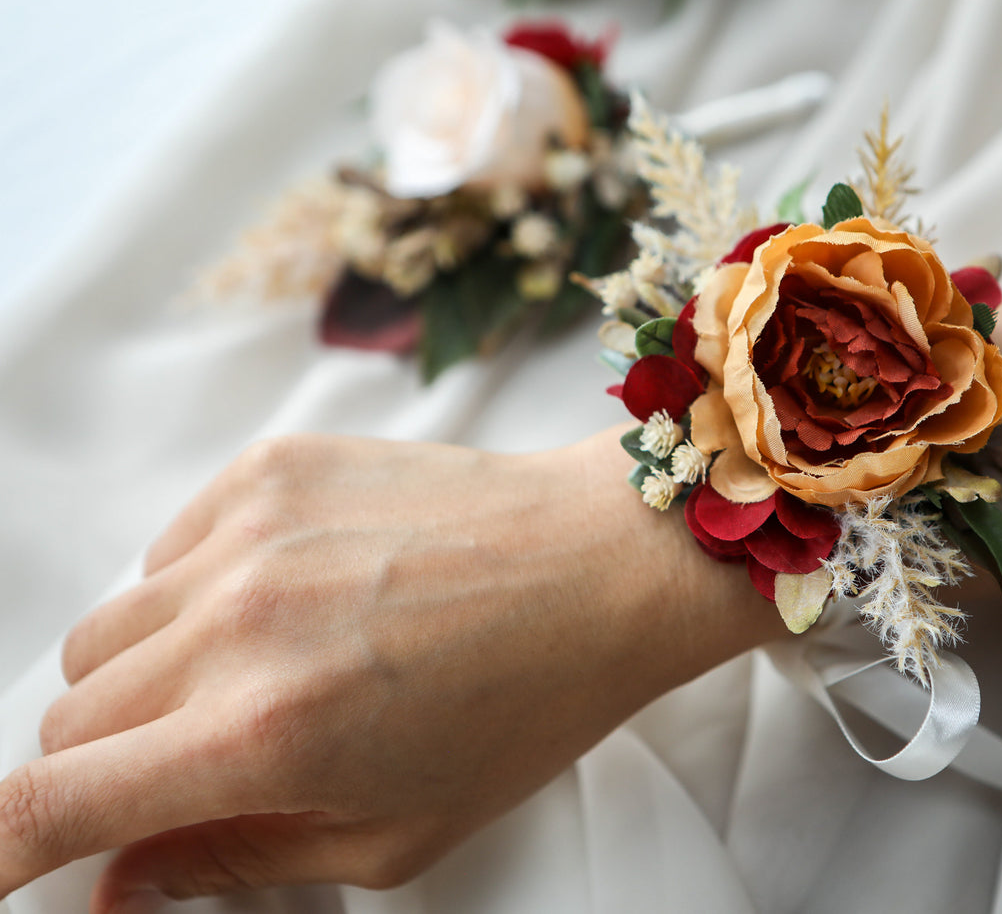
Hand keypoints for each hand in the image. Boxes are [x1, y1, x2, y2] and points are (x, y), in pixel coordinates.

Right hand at [0, 432, 781, 910]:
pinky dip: (196, 594)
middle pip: (68, 713)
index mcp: (266, 733)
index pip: (54, 799)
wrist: (603, 564)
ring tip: (259, 677)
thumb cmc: (524, 707)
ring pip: (106, 629)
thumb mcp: (394, 831)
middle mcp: (236, 622)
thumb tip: (118, 883)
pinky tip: (289, 602)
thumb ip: (235, 859)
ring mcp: (248, 530)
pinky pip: (166, 550)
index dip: (2, 848)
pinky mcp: (271, 467)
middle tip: (202, 765)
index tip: (2, 862)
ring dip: (149, 677)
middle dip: (111, 763)